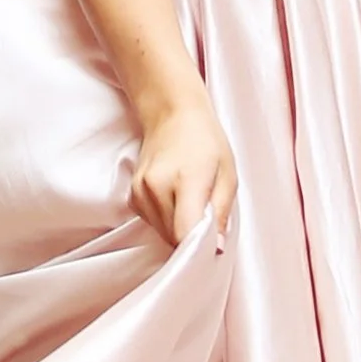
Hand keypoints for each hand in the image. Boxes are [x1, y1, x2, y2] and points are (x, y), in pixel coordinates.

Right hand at [131, 93, 237, 249]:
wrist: (172, 114)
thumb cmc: (205, 141)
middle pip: (174, 238)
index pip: (185, 233)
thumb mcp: (228, 174)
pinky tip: (176, 200)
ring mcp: (140, 192)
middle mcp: (156, 188)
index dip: (200, 247)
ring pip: (163, 233)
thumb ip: (221, 212)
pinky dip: (167, 220)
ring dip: (179, 229)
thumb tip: (217, 247)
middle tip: (208, 218)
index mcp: (185, 180)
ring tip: (192, 203)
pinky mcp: (132, 196)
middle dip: (193, 237)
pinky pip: (152, 223)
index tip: (214, 245)